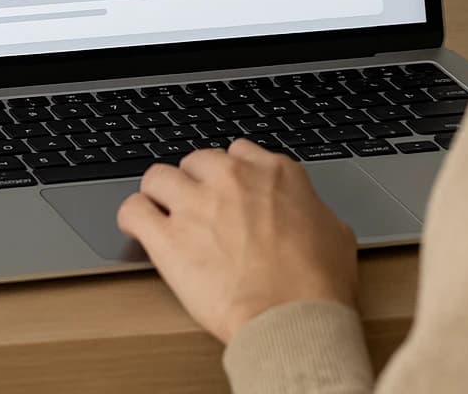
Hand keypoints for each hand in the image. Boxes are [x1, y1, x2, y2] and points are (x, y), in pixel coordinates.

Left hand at [116, 138, 358, 343]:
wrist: (291, 316)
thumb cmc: (316, 283)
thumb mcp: (335, 232)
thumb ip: (312, 211)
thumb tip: (309, 216)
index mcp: (274, 174)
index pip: (238, 152)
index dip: (231, 173)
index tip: (229, 189)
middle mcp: (232, 179)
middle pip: (196, 160)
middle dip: (195, 181)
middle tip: (198, 207)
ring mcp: (197, 204)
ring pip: (158, 176)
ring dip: (159, 193)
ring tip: (161, 212)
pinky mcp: (168, 238)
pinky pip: (133, 210)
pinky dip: (132, 216)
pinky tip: (137, 226)